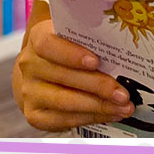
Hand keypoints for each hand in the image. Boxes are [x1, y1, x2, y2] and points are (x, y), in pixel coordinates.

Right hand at [14, 18, 134, 130]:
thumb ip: (90, 33)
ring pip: (65, 102)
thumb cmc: (67, 46)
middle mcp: (30, 64)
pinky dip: (90, 117)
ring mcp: (29, 91)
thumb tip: (123, 36)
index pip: (48, 44)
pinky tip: (110, 113)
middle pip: (64, 76)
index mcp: (39, 37)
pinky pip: (63, 120)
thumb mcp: (74, 33)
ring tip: (123, 105)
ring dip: (98, 105)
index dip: (71, 54)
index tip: (96, 61)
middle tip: (123, 92)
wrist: (40, 70)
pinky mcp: (34, 114)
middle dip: (98, 86)